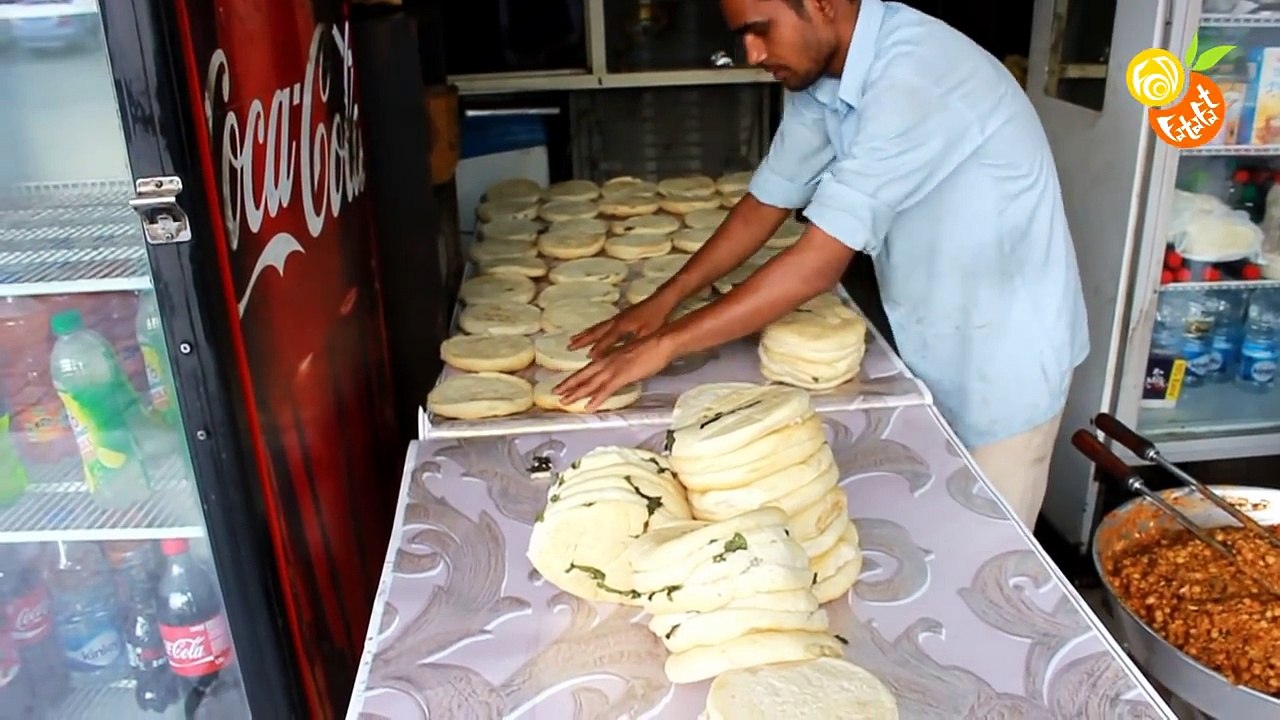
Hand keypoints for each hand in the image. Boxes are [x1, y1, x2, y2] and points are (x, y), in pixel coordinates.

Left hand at [554, 333, 677, 410]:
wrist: (661, 341)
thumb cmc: (651, 346)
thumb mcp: (631, 354)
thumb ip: (622, 363)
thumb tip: (620, 370)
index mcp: (610, 357)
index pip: (588, 369)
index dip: (576, 377)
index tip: (565, 383)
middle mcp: (607, 362)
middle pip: (584, 375)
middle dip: (569, 385)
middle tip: (555, 393)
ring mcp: (613, 369)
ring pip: (590, 383)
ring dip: (576, 393)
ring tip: (564, 401)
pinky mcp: (622, 376)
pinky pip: (606, 390)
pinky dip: (596, 399)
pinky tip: (588, 406)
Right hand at [568, 294, 674, 359]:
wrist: (661, 299)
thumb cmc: (656, 317)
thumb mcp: (647, 333)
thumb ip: (632, 344)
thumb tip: (618, 355)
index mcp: (621, 327)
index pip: (605, 342)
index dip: (597, 351)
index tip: (587, 360)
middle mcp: (615, 322)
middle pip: (595, 333)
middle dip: (582, 341)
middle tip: (568, 347)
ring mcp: (616, 318)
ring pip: (596, 328)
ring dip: (584, 335)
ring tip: (572, 341)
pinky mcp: (620, 316)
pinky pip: (601, 325)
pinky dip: (592, 331)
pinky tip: (591, 333)